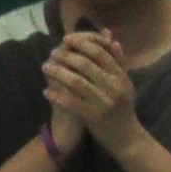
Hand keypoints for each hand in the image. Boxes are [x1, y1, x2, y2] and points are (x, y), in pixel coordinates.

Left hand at [41, 27, 140, 149]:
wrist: (125, 136)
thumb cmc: (121, 106)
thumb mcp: (123, 82)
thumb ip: (116, 60)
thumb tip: (109, 35)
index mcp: (121, 76)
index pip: (100, 53)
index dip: (81, 43)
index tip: (66, 39)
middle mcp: (114, 87)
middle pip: (85, 65)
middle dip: (65, 56)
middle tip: (52, 52)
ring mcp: (104, 102)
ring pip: (76, 82)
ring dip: (57, 72)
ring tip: (45, 67)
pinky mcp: (93, 116)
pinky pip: (71, 103)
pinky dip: (56, 95)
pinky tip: (46, 91)